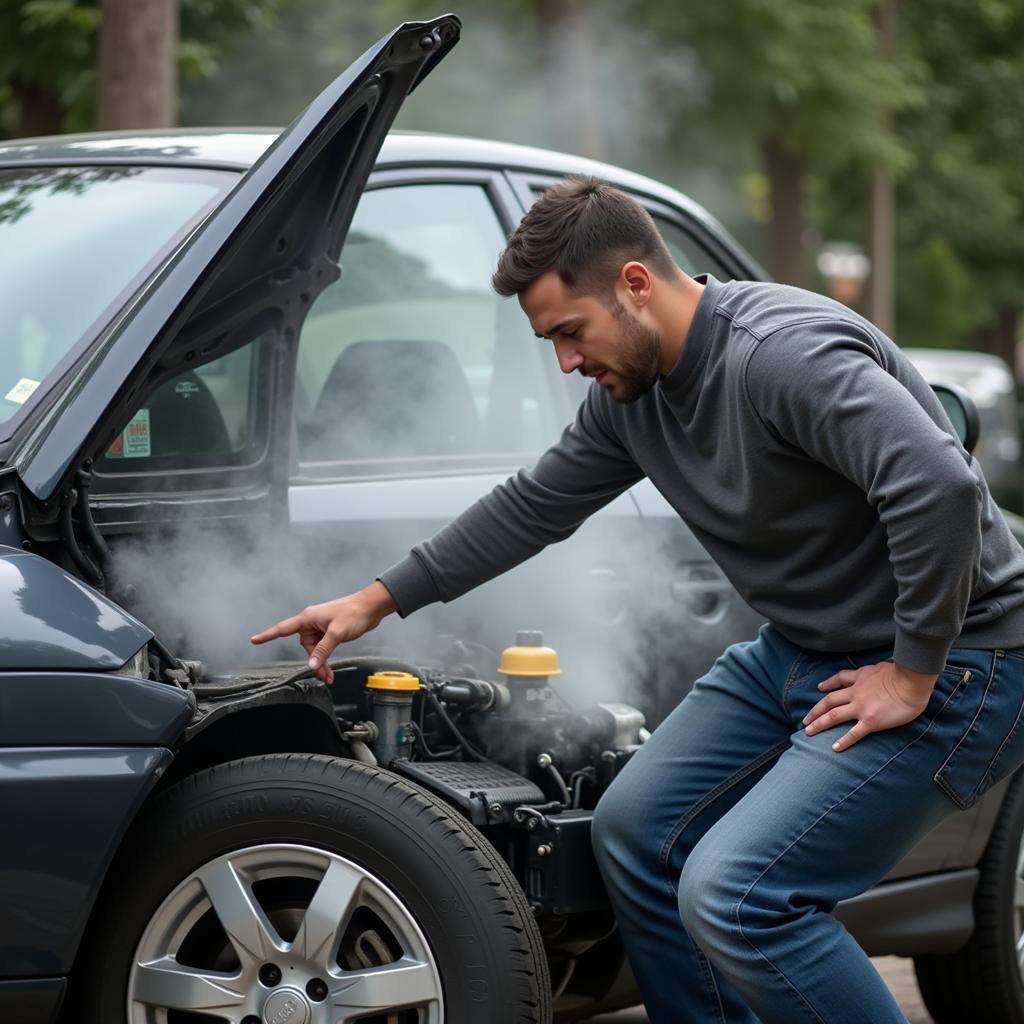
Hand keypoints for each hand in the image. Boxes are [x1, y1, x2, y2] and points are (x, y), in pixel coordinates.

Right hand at [250, 581, 397, 683]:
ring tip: (329, 676)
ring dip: (321, 663)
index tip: (254, 640)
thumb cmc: (354, 614)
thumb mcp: (337, 633)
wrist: (371, 608)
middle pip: (305, 646)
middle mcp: (312, 622)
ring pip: (314, 650)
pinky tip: (330, 670)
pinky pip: (323, 649)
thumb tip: (311, 665)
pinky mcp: (329, 632)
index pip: (283, 628)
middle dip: (313, 661)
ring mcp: (321, 627)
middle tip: (323, 676)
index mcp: (308, 618)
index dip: (268, 635)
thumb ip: (323, 650)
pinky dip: (325, 659)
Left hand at [802, 660, 938, 751]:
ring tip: (808, 732)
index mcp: (860, 678)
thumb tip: (876, 671)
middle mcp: (855, 693)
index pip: (839, 679)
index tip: (820, 688)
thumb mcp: (881, 666)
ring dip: (819, 724)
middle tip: (805, 719)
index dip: (828, 684)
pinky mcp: (871, 721)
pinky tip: (835, 748)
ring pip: (834, 716)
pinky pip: (854, 733)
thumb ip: (874, 672)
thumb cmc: (903, 672)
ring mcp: (861, 707)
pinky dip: (843, 741)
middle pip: (829, 701)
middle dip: (815, 711)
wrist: (912, 680)